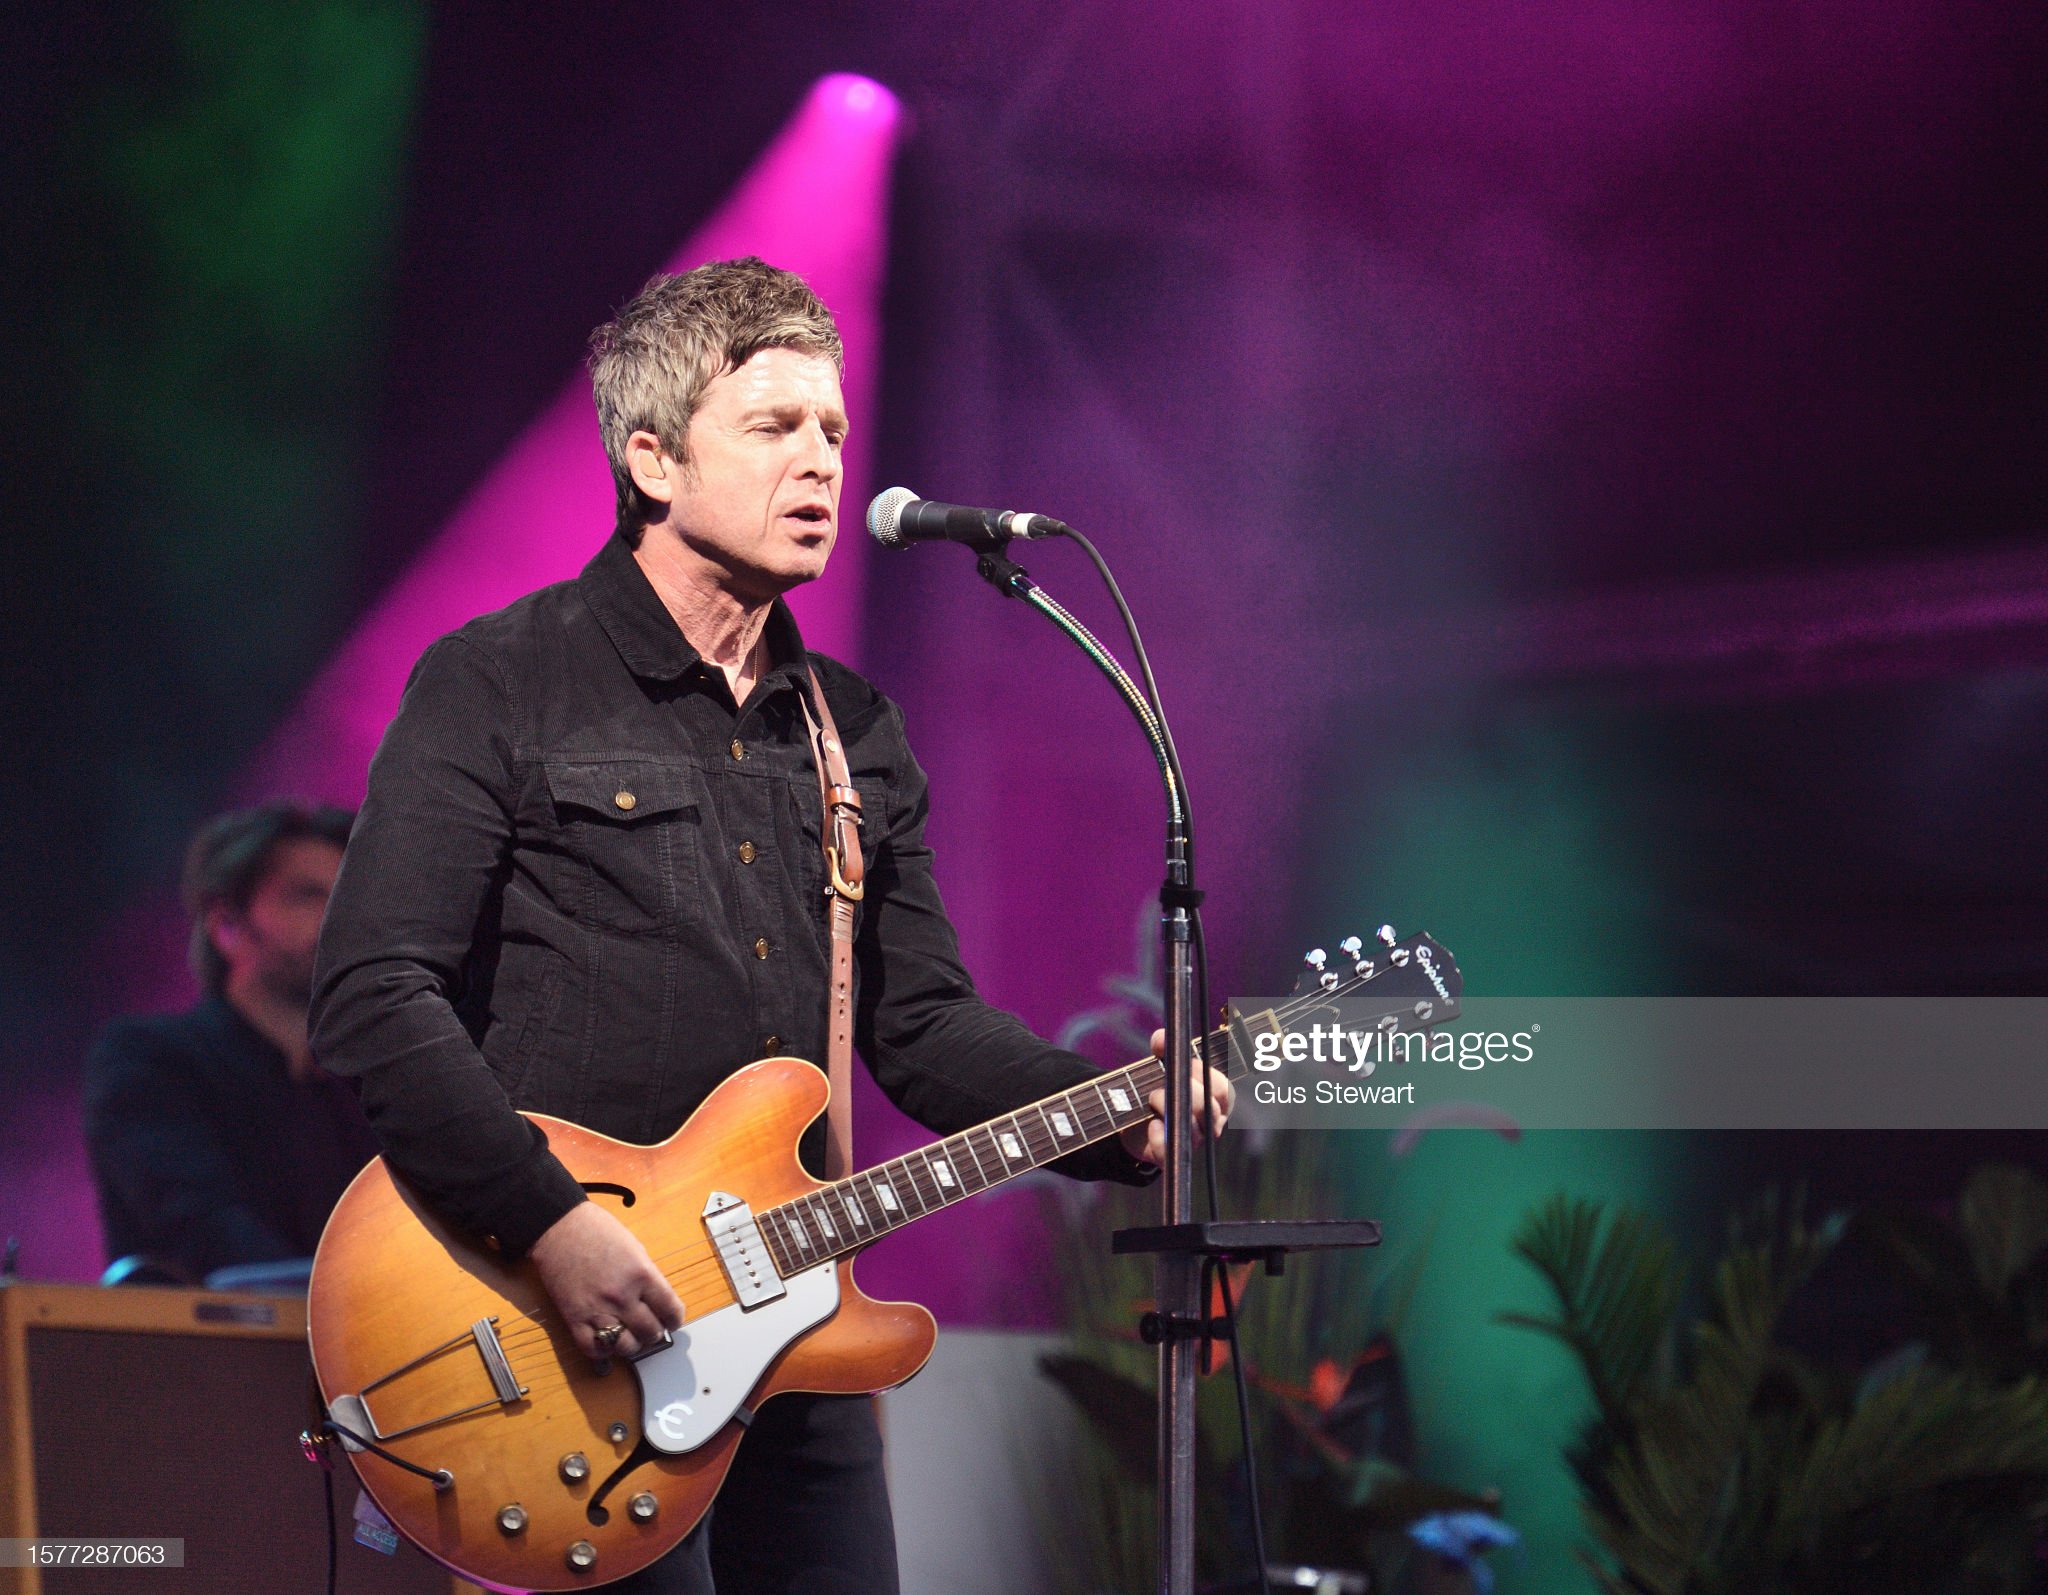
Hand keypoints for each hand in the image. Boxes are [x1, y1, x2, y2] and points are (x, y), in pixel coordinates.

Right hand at [528, 1200, 685, 1361]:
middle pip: (651, 1332)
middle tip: (652, 1328)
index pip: (670, 1310)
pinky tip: (607, 1343)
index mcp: (642, 1275)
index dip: (675, 1319)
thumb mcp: (635, 1249)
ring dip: (631, 1344)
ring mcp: (598, 1310)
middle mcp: (622, 1297)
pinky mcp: (574, 1319)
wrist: (559, 1228)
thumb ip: (648, 1277)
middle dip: (655, 1332)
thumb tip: (658, 1301)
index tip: (672, 1320)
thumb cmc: (598, 1231)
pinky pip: (592, 1349)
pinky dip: (603, 1352)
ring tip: (631, 1336)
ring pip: (625, 1346)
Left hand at [1120, 1028, 1233, 1166]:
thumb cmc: (1156, 1091)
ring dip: (1166, 1107)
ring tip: (1152, 1099)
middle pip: (1210, 1108)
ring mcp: (1192, 1143)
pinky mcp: (1170, 1157)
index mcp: (1215, 1101)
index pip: (1223, 1088)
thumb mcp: (1159, 1067)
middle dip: (1185, 1090)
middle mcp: (1209, 1123)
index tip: (1181, 1063)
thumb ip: (1162, 1048)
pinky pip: (1170, 1150)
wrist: (1132, 1124)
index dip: (1202, 1073)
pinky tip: (1152, 1125)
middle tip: (1162, 1083)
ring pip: (1192, 1129)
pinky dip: (1159, 1136)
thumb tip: (1161, 1038)